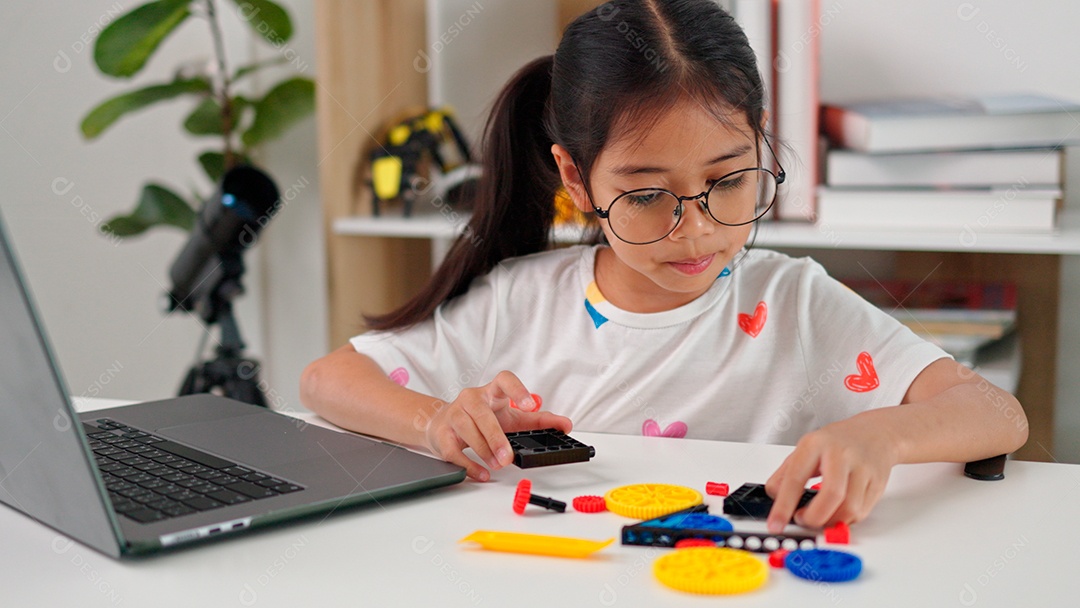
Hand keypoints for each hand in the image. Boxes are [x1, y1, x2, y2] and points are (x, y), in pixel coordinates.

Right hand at [423, 370, 571, 481]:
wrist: (442, 423)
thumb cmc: (482, 419)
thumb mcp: (512, 417)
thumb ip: (539, 421)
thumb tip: (565, 425)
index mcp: (492, 391)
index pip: (505, 380)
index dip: (517, 390)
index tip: (529, 405)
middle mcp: (472, 398)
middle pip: (483, 414)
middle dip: (496, 437)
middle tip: (508, 456)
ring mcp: (455, 414)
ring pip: (468, 431)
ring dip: (484, 451)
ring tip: (497, 464)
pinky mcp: (442, 433)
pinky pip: (454, 451)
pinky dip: (469, 465)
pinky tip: (482, 472)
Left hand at [764, 412, 899, 532]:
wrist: (876, 433)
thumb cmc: (838, 441)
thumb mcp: (805, 448)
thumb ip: (785, 472)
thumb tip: (774, 495)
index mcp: (816, 444)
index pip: (796, 478)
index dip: (783, 505)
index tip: (775, 524)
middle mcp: (841, 455)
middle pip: (831, 495)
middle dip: (814, 517)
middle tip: (802, 519)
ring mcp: (862, 469)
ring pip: (849, 508)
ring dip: (830, 521)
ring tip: (819, 515)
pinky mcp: (877, 484)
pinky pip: (861, 512)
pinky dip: (845, 519)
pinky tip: (837, 511)